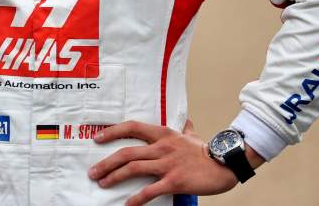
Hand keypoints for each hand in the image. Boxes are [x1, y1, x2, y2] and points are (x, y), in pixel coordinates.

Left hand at [88, 120, 263, 205]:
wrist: (226, 163)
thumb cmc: (206, 151)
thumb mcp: (192, 135)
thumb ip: (185, 129)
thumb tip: (186, 121)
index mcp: (163, 133)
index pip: (131, 127)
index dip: (112, 132)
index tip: (97, 138)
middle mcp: (161, 147)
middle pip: (126, 153)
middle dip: (106, 163)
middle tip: (92, 172)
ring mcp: (167, 164)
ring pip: (133, 169)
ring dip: (114, 177)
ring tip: (102, 184)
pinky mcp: (174, 181)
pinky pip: (150, 190)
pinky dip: (137, 198)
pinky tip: (127, 203)